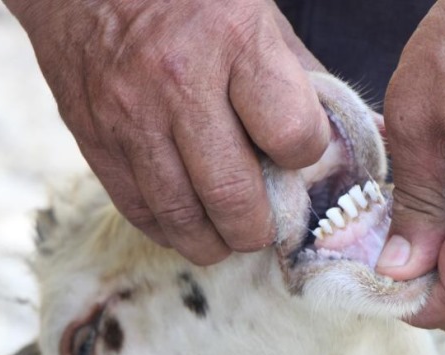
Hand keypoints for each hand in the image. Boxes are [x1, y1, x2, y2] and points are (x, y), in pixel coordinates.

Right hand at [3, 0, 328, 263]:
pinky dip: (169, 229)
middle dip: (259, 228)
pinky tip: (187, 222)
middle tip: (266, 225)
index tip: (298, 151)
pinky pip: (137, 210)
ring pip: (181, 217)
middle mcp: (178, 84)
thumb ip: (303, 79)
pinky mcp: (94, 139)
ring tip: (229, 234)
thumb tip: (350, 137)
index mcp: (233, 42)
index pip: (291, 135)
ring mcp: (130, 117)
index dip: (306, 154)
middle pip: (232, 195)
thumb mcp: (258, 16)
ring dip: (215, 242)